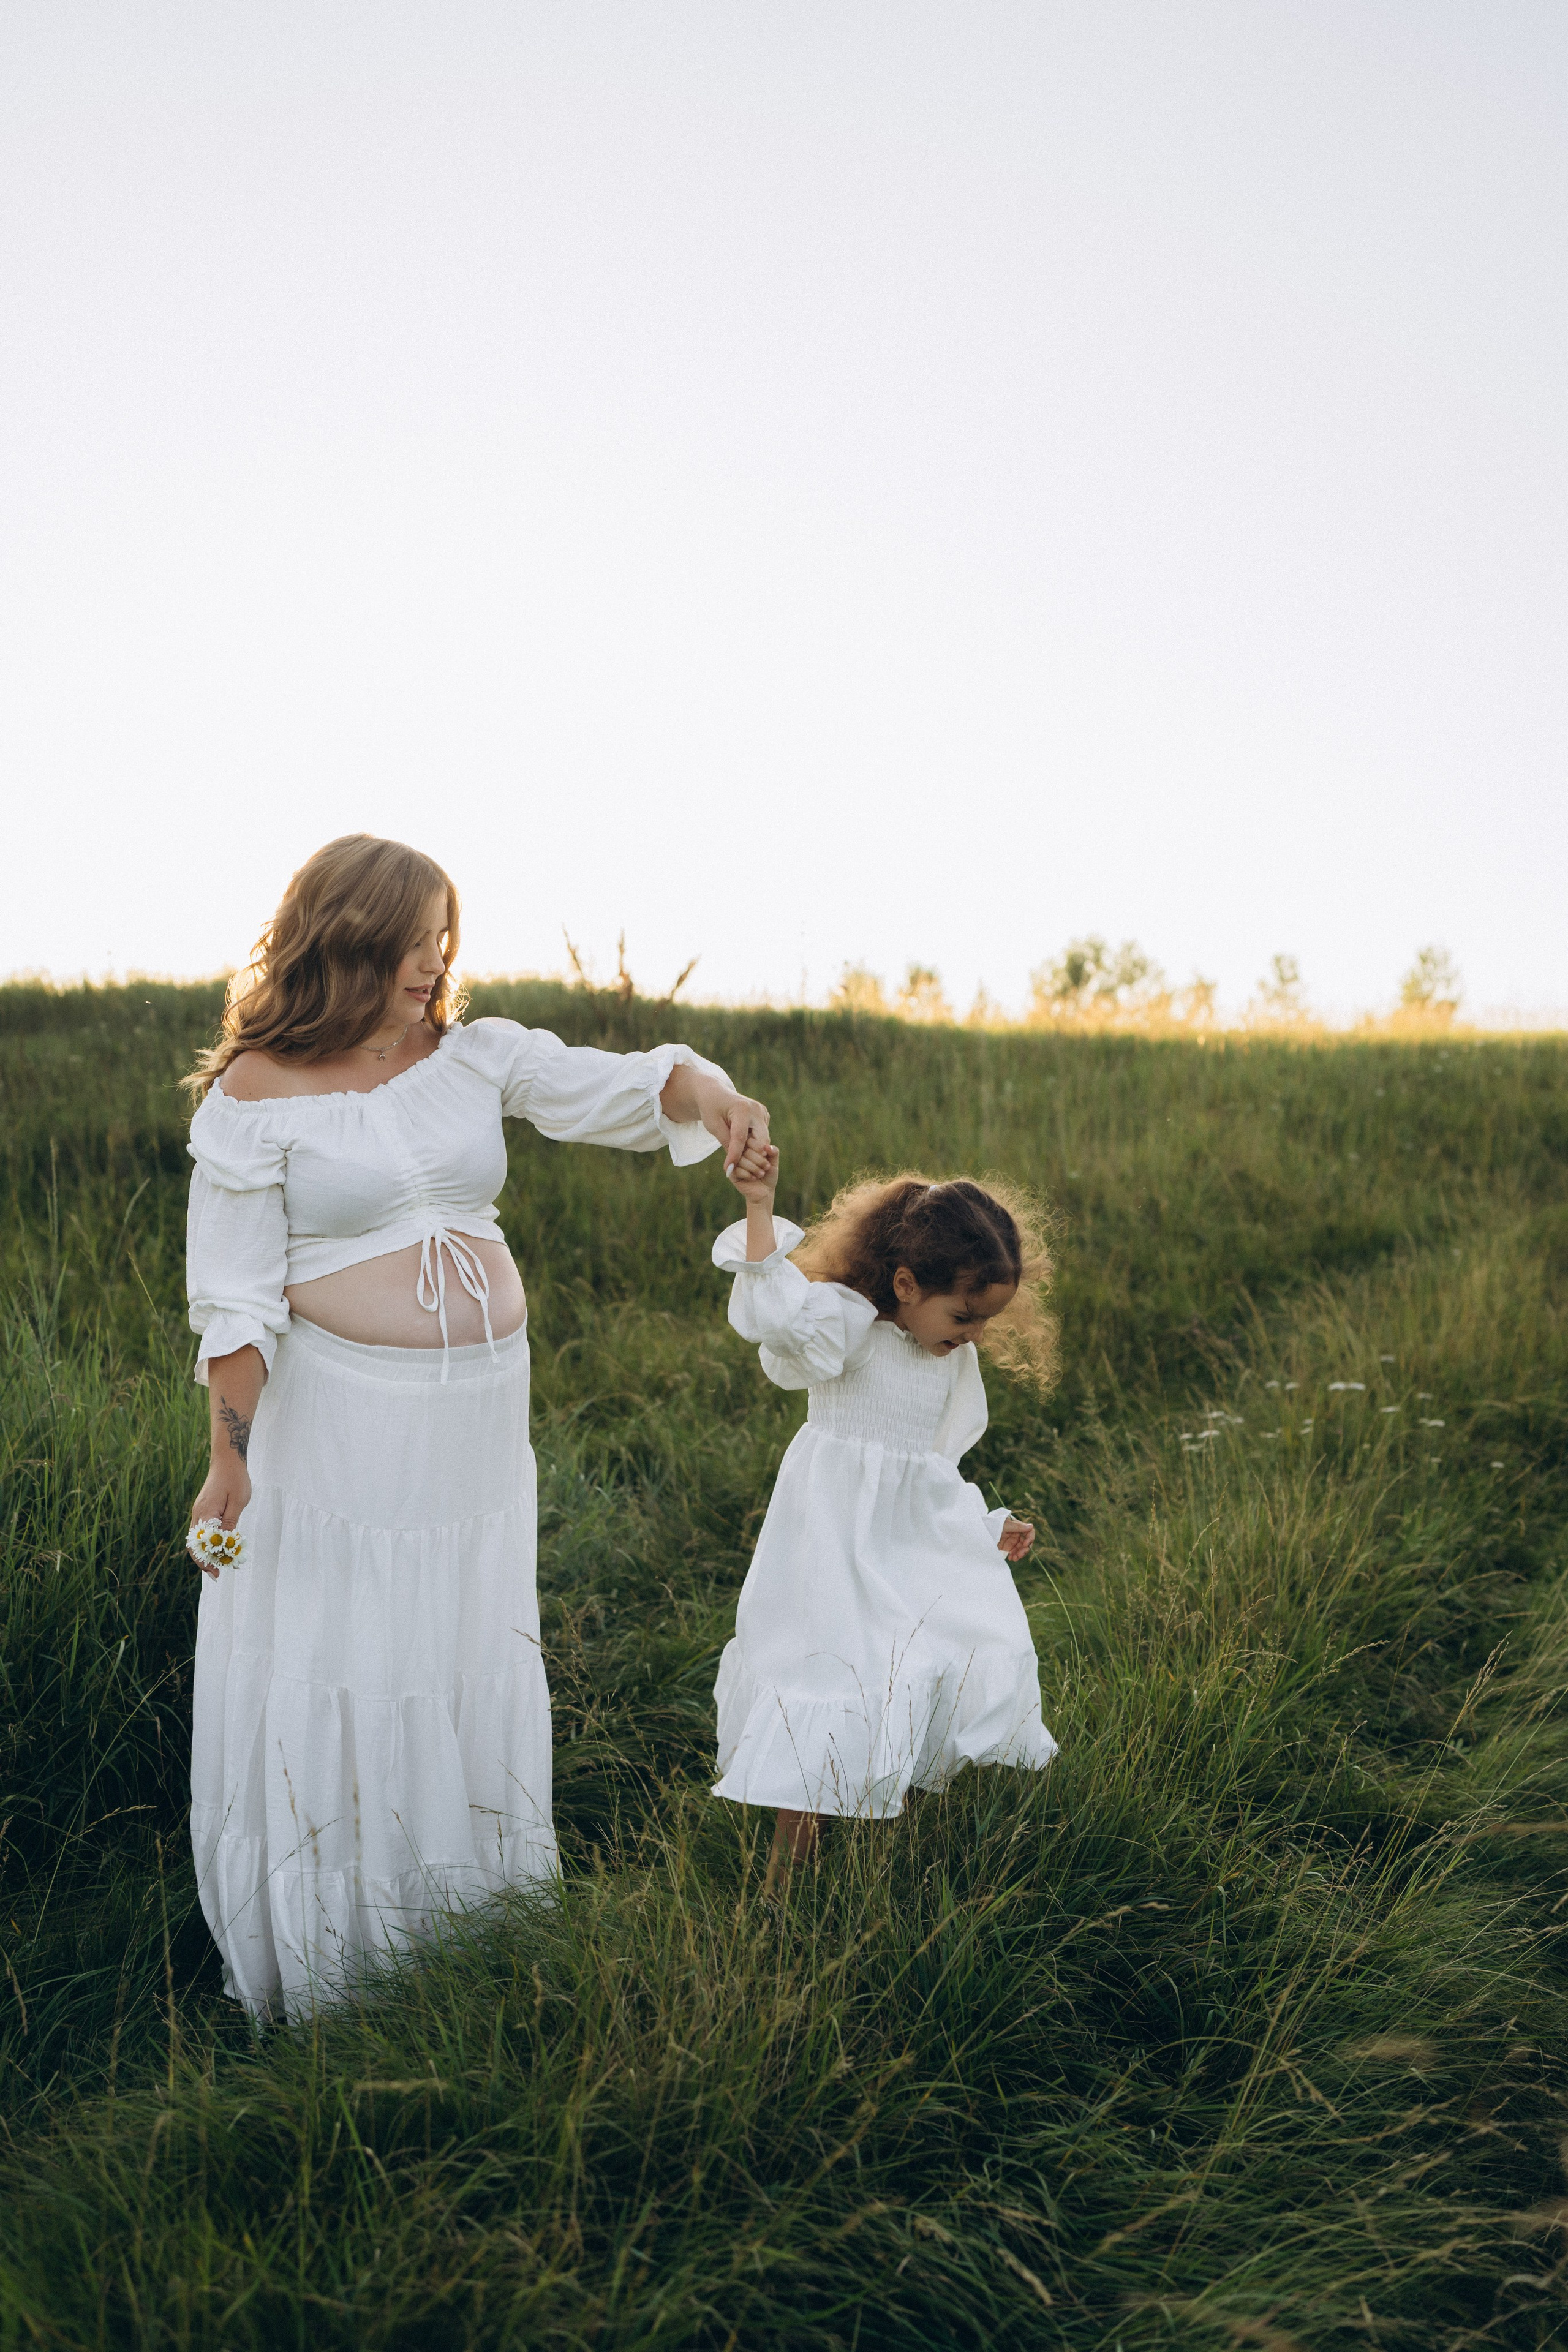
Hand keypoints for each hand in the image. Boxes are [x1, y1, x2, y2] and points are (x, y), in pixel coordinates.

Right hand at [189, 1460, 251, 1578]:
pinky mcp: (204, 1509)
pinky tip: (218, 1547)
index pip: (200, 1543)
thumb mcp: (238, 1502)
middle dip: (204, 1560)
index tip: (215, 1572)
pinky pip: (202, 1530)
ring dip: (206, 1552)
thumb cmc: (235, 1479)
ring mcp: (199, 1511)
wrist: (227, 1460)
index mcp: (205, 1512)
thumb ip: (230, 1522)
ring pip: (198, 1538)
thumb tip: (225, 1543)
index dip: (206, 1560)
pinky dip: (208, 1541)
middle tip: (217, 1574)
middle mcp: (198, 1513)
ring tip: (219, 1564)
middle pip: (195, 1544)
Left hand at [701, 1083, 770, 1177]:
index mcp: (743, 1108)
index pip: (740, 1138)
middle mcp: (757, 1109)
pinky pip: (762, 1136)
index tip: (729, 1170)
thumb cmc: (711, 1108)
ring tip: (741, 1162)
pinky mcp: (764, 1116)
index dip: (735, 1156)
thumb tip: (734, 1165)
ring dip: (753, 1153)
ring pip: (763, 1141)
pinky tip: (744, 1149)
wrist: (715, 1093)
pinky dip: (754, 1146)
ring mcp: (762, 1112)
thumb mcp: (714, 1126)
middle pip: (760, 1141)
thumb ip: (726, 1143)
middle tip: (740, 1170)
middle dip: (751, 1157)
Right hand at [729, 1140, 778, 1205]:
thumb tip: (767, 1146)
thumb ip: (774, 1152)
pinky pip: (736, 1169)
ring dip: (754, 1168)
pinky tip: (753, 1178)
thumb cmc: (768, 1174)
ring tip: (761, 1174)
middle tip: (766, 1167)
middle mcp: (740, 1152)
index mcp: (749, 1146)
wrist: (764, 1191)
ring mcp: (734, 1162)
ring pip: (741, 1159)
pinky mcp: (731, 1172)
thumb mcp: (774, 1161)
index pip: (750, 1140)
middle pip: (745, 1149)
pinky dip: (747, 1174)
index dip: (759, 1148)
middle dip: (758, 1159)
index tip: (766, 1156)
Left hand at [998, 1515, 1033, 1562]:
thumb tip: (1031, 1526)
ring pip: (1022, 1549)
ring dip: (1020, 1554)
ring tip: (1014, 1558)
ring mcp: (1014, 1541)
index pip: (1029, 1533)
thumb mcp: (1006, 1525)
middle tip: (1019, 1555)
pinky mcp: (1009, 1547)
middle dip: (1024, 1550)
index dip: (1030, 1539)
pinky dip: (1015, 1556)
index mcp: (1019, 1527)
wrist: (983, 1532)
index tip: (1025, 1544)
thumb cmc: (994, 1525)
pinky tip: (1011, 1558)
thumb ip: (1018, 1527)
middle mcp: (1018, 1534)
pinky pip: (1016, 1553)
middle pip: (1027, 1543)